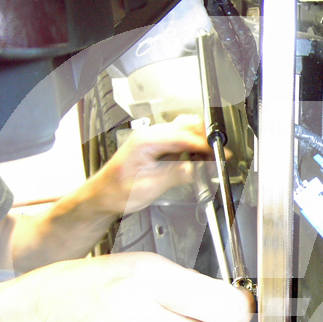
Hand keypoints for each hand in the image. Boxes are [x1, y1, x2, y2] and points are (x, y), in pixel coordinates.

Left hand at [91, 115, 212, 215]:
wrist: (103, 196)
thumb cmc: (117, 192)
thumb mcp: (149, 187)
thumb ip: (175, 175)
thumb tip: (197, 168)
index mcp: (146, 140)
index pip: (183, 136)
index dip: (204, 144)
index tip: (219, 154)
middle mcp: (150, 135)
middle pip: (187, 125)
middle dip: (206, 139)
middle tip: (219, 156)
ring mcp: (154, 139)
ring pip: (186, 130)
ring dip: (201, 142)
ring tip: (212, 159)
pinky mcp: (158, 146)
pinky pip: (181, 140)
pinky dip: (194, 147)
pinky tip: (199, 159)